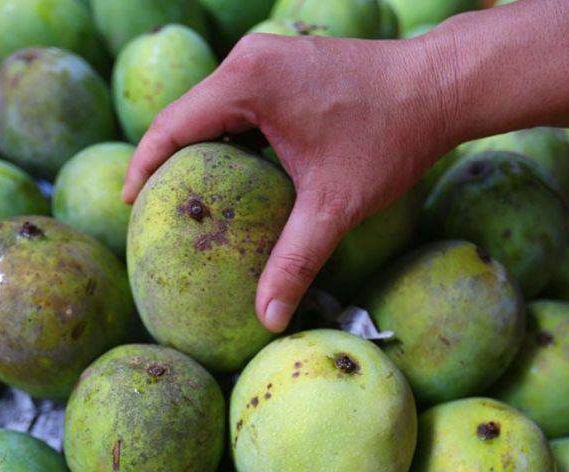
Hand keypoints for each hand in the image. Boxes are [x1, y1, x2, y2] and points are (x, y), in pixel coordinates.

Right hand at [122, 32, 460, 332]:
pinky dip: (226, 135)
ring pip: (212, 106)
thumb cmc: (391, 136)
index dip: (141, 167)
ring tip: (182, 196)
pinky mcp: (286, 63)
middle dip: (164, 161)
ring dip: (196, 147)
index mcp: (248, 82)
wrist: (441, 85)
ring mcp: (269, 55)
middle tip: (150, 210)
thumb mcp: (335, 205)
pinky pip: (238, 100)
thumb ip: (295, 261)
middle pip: (186, 114)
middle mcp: (251, 58)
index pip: (171, 127)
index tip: (127, 205)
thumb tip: (268, 319)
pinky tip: (230, 174)